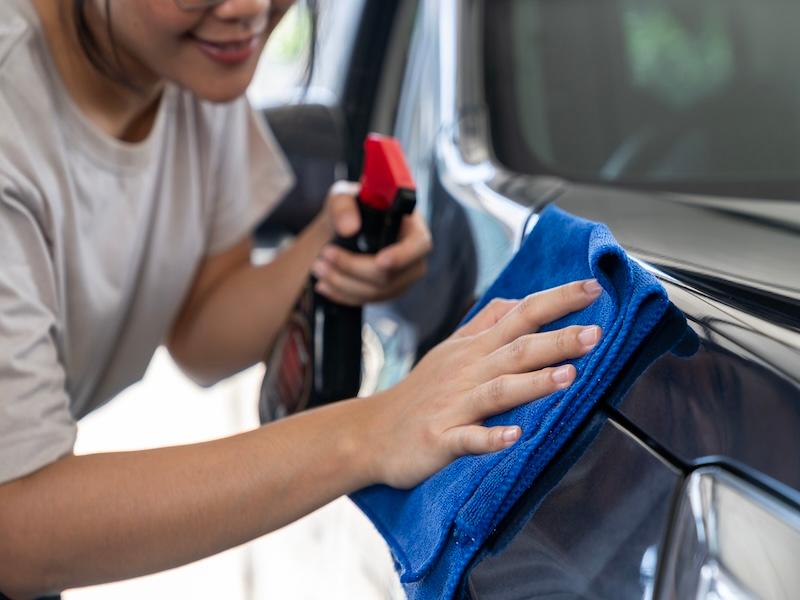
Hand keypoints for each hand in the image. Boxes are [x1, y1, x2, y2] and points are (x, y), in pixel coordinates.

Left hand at [312, 181, 432, 305]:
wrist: (340, 232)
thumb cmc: (349, 210)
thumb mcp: (342, 197)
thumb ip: (343, 206)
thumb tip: (349, 228)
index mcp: (411, 225)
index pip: (419, 244)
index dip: (402, 256)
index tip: (380, 261)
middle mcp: (413, 254)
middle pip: (392, 274)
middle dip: (353, 268)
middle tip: (325, 255)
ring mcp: (402, 277)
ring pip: (376, 291)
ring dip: (342, 282)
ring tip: (318, 267)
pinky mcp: (387, 292)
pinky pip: (367, 301)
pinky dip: (342, 294)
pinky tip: (324, 284)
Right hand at [362, 279, 604, 488]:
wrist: (372, 432)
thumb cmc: (420, 391)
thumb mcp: (451, 349)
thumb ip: (485, 323)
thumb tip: (520, 301)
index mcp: (474, 348)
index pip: (521, 315)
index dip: (556, 301)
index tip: (593, 287)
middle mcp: (467, 371)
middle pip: (517, 350)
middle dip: (557, 340)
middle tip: (596, 333)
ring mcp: (453, 405)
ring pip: (498, 390)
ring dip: (533, 383)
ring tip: (569, 377)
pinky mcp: (439, 438)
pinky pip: (467, 438)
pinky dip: (490, 437)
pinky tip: (514, 436)